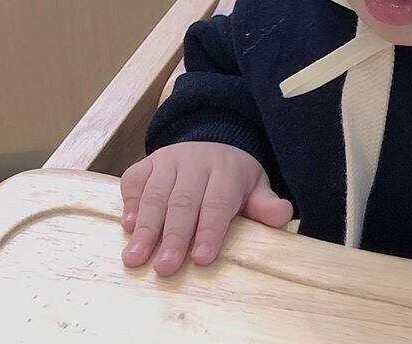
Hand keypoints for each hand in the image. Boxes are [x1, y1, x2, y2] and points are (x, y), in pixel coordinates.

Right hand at [120, 141, 292, 276]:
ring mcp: (169, 161)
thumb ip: (265, 205)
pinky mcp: (147, 164)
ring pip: (156, 194)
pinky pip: (134, 181)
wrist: (212, 143)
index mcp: (227, 170)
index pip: (218, 202)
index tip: (201, 258)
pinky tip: (127, 228)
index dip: (210, 230)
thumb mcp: (255, 188)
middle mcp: (196, 162)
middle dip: (173, 236)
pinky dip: (129, 204)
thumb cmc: (233, 179)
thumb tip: (283, 215)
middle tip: (165, 267)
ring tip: (136, 258)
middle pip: (183, 201)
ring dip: (145, 228)